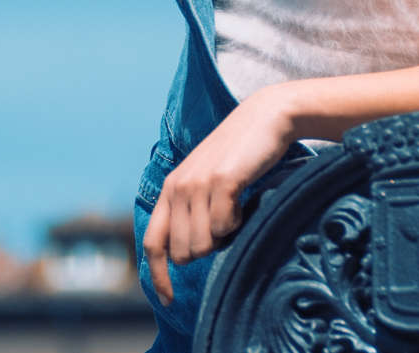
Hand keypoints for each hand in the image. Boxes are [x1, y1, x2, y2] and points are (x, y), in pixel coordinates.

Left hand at [143, 86, 296, 303]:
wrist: (264, 118)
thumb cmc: (239, 157)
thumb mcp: (206, 183)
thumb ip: (192, 212)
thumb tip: (188, 254)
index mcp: (170, 190)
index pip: (153, 243)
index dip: (158, 276)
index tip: (167, 301)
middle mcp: (178, 187)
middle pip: (184, 253)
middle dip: (207, 250)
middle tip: (225, 223)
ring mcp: (198, 183)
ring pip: (203, 245)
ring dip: (224, 236)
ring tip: (234, 208)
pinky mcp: (221, 180)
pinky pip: (224, 227)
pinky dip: (238, 223)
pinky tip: (243, 201)